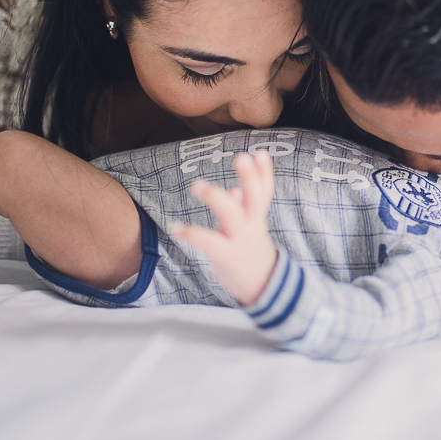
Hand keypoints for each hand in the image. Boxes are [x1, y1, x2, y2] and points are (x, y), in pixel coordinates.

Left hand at [170, 151, 278, 305]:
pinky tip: (176, 227)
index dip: (265, 172)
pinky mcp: (226, 256)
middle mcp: (252, 226)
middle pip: (256, 198)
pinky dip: (192, 233)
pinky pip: (209, 242)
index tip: (261, 152)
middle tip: (240, 157)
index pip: (264, 191)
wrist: (261, 287)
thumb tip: (234, 191)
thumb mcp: (251, 229)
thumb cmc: (250, 253)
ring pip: (232, 216)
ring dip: (216, 198)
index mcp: (256, 217)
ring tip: (197, 184)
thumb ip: (244, 209)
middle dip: (250, 177)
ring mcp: (240, 240)